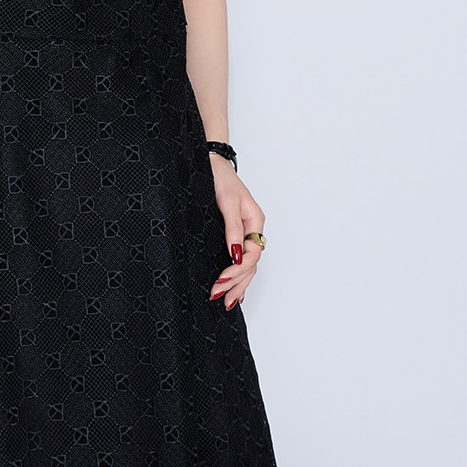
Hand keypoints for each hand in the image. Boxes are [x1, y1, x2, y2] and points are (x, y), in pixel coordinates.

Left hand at [208, 159, 264, 310]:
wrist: (210, 164)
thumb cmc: (220, 178)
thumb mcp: (227, 202)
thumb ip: (233, 228)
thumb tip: (236, 254)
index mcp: (255, 222)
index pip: (252, 254)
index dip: (238, 269)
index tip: (222, 279)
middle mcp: (252, 230)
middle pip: (250, 264)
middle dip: (236, 282)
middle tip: (217, 296)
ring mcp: (245, 233)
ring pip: (247, 265)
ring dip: (238, 284)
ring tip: (226, 302)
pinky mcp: (234, 234)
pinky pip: (241, 260)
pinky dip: (238, 277)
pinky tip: (234, 290)